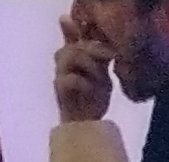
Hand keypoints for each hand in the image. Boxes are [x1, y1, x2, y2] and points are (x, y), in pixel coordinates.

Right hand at [53, 6, 113, 120]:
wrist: (87, 124)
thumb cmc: (94, 99)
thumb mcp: (102, 74)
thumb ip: (101, 57)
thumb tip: (109, 44)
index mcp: (73, 53)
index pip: (72, 31)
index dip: (83, 30)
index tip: (103, 41)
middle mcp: (64, 60)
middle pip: (73, 42)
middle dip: (92, 49)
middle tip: (109, 57)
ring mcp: (60, 74)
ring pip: (67, 56)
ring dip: (88, 64)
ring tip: (101, 77)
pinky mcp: (59, 90)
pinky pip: (67, 79)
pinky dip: (82, 82)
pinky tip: (91, 89)